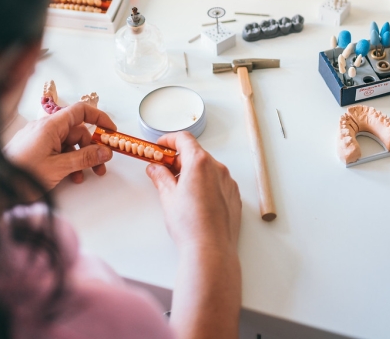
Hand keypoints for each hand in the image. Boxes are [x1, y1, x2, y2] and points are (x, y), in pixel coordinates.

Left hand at [4, 102, 115, 188]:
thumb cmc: (22, 174)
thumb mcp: (59, 167)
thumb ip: (84, 158)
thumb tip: (105, 151)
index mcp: (50, 126)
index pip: (80, 111)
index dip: (99, 118)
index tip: (111, 131)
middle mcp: (44, 128)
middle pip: (76, 131)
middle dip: (91, 148)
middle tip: (101, 165)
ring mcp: (38, 139)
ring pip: (67, 143)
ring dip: (79, 158)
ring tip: (84, 176)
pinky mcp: (33, 149)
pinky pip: (56, 150)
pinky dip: (66, 161)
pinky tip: (70, 177)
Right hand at [146, 133, 242, 338]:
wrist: (211, 249)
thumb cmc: (190, 225)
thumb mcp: (168, 197)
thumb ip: (160, 177)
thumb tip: (155, 168)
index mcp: (199, 163)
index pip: (184, 139)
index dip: (169, 140)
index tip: (160, 146)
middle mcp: (217, 168)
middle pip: (196, 154)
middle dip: (179, 159)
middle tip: (164, 170)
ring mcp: (228, 182)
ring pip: (208, 168)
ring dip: (193, 172)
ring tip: (179, 189)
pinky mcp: (234, 196)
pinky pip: (218, 182)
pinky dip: (206, 183)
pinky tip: (196, 200)